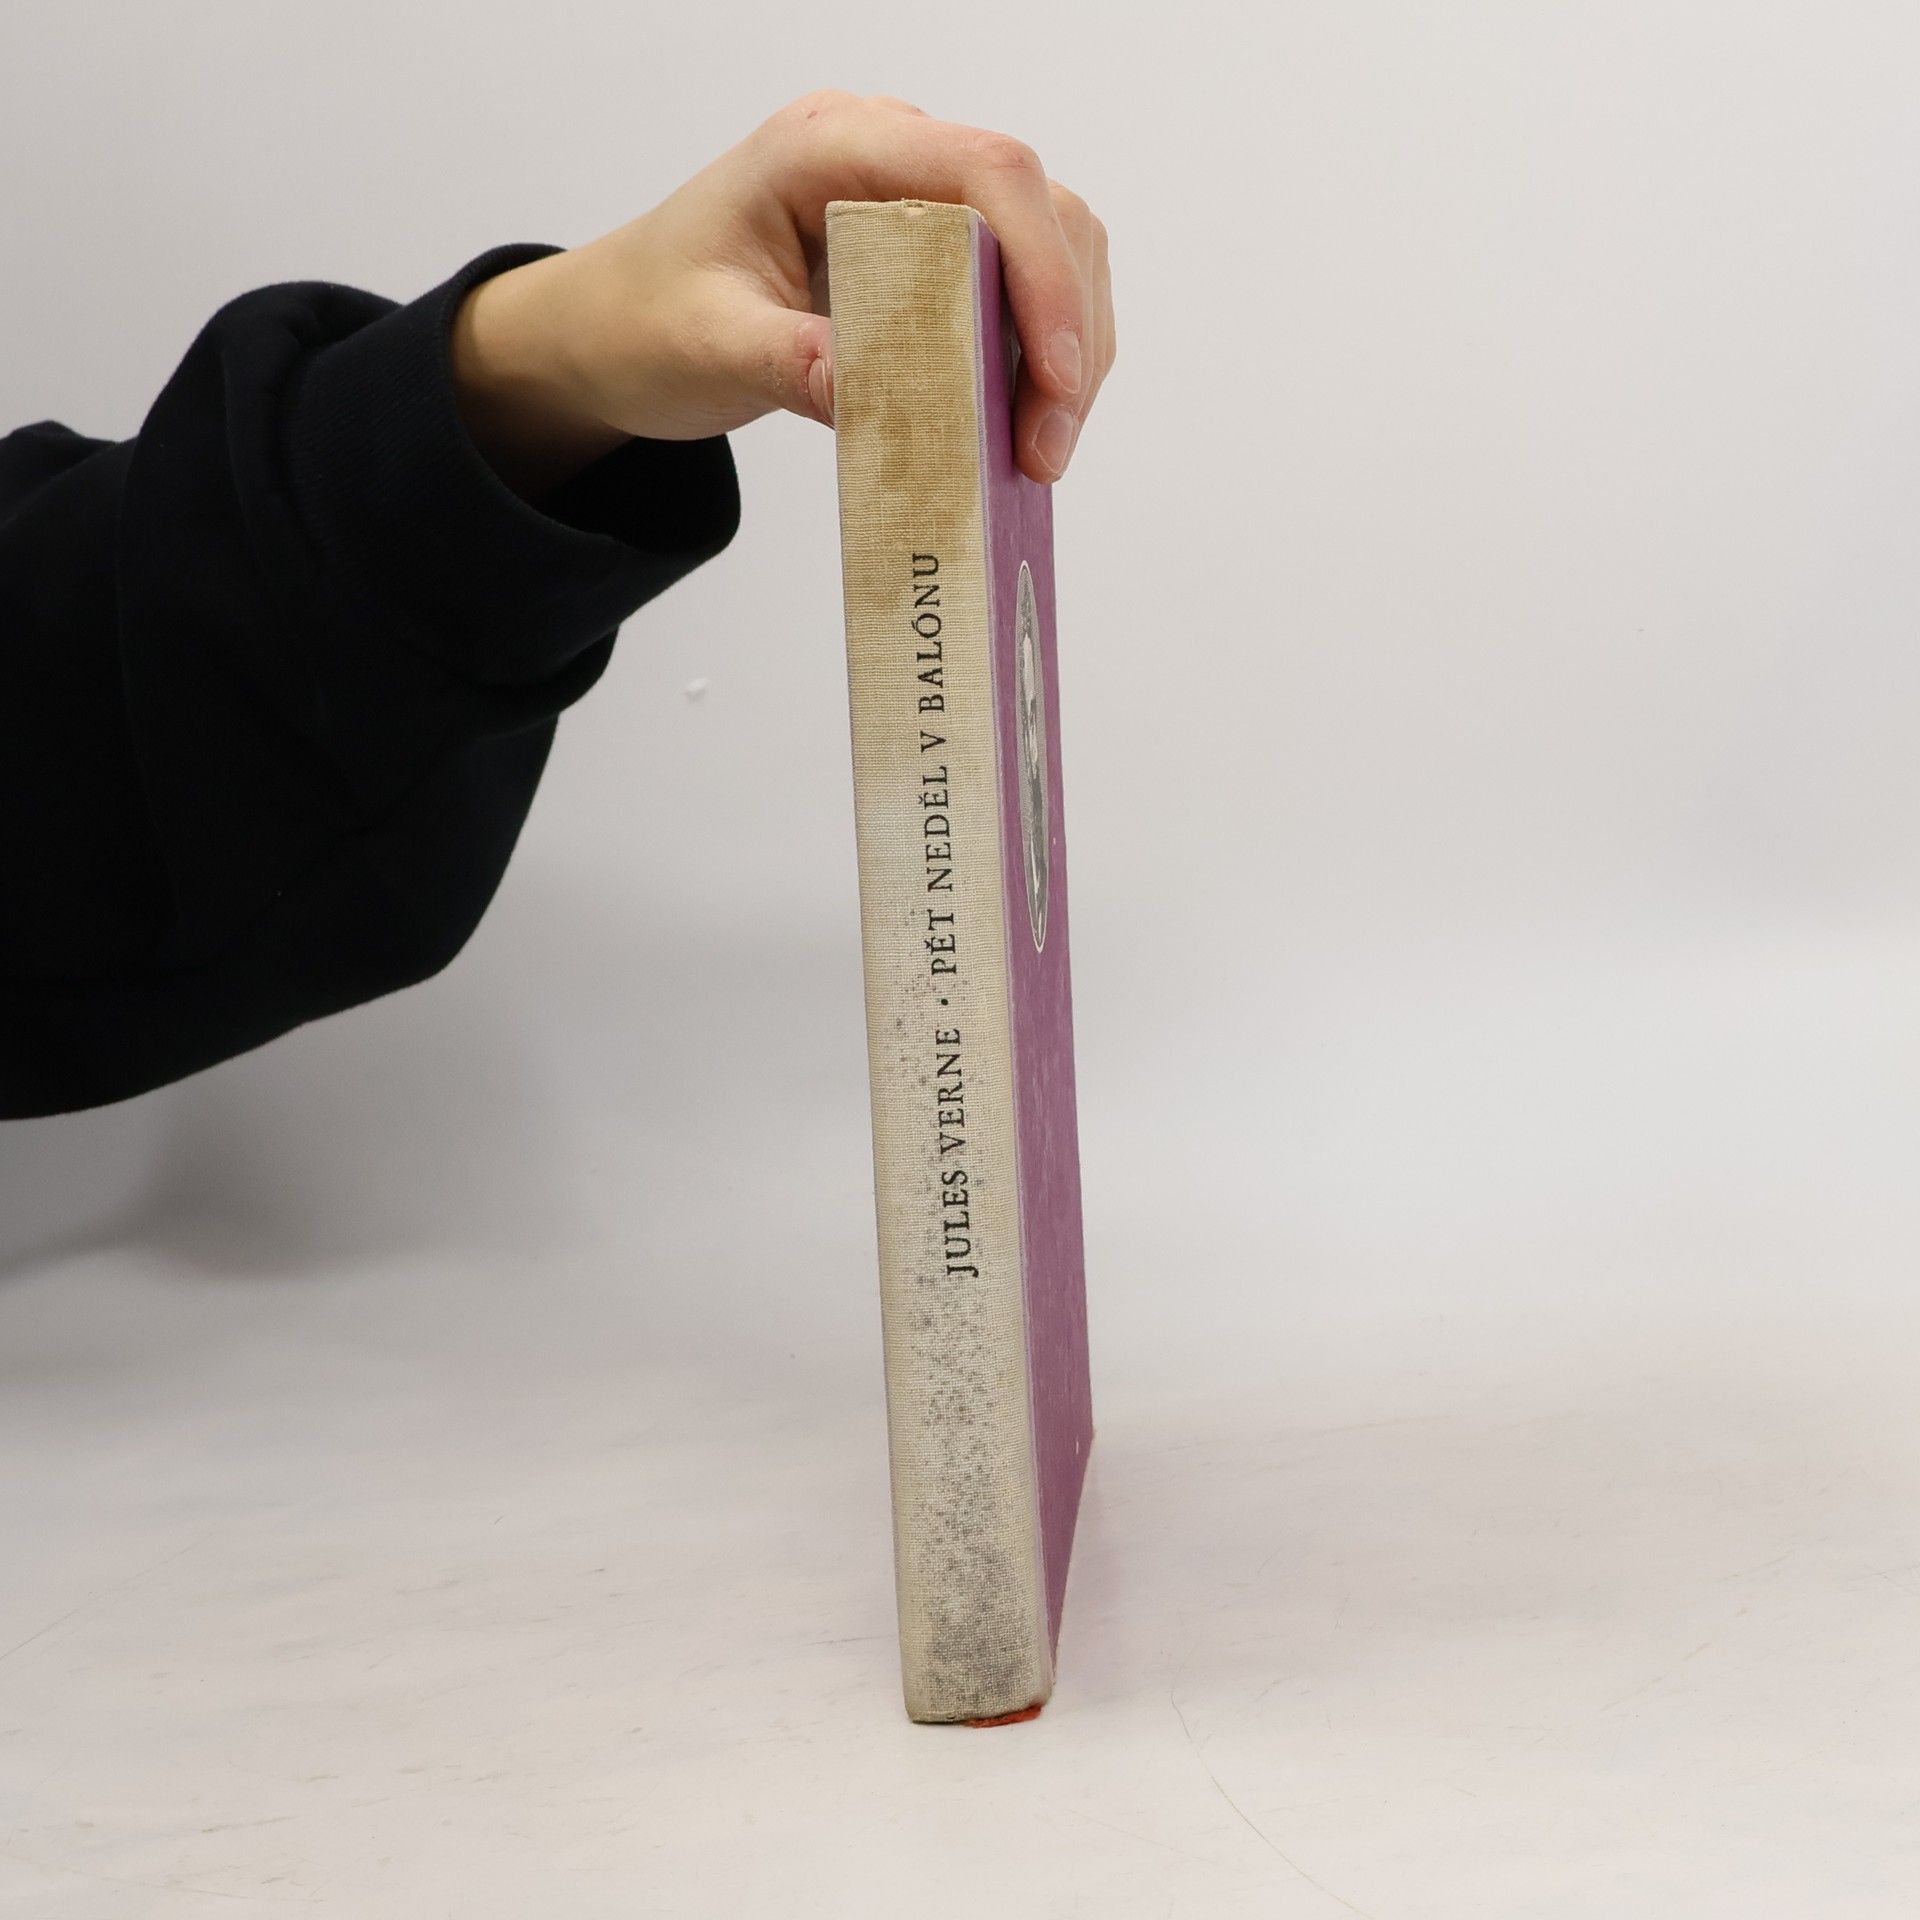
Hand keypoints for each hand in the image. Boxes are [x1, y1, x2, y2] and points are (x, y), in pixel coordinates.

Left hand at [450, 91, 1115, 497]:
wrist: (614, 331)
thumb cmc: (647, 319)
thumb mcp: (709, 348)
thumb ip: (793, 364)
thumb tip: (878, 401)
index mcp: (829, 147)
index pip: (985, 171)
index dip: (1041, 269)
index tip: (1054, 375)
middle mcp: (888, 156)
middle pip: (1041, 211)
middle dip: (1067, 329)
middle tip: (1045, 446)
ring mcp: (917, 203)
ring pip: (1048, 251)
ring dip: (1066, 351)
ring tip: (1038, 451)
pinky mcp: (931, 258)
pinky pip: (1019, 293)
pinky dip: (1039, 361)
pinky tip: (1022, 427)